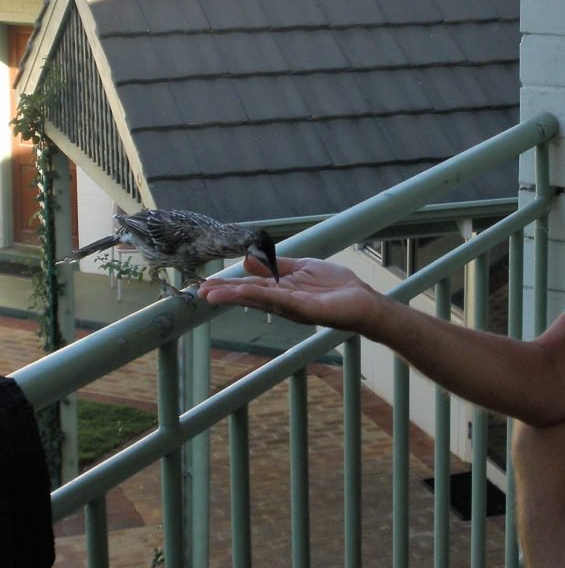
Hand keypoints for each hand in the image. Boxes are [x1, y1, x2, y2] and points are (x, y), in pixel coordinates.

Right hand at [198, 255, 378, 330]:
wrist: (362, 300)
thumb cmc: (335, 286)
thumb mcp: (302, 268)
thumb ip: (275, 265)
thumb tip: (248, 259)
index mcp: (281, 290)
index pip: (250, 286)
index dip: (229, 285)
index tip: (207, 284)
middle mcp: (282, 300)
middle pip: (249, 295)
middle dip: (224, 294)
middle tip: (199, 292)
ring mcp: (291, 305)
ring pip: (258, 298)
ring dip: (234, 296)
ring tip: (211, 294)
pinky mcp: (303, 308)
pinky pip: (277, 299)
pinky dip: (258, 295)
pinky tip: (241, 292)